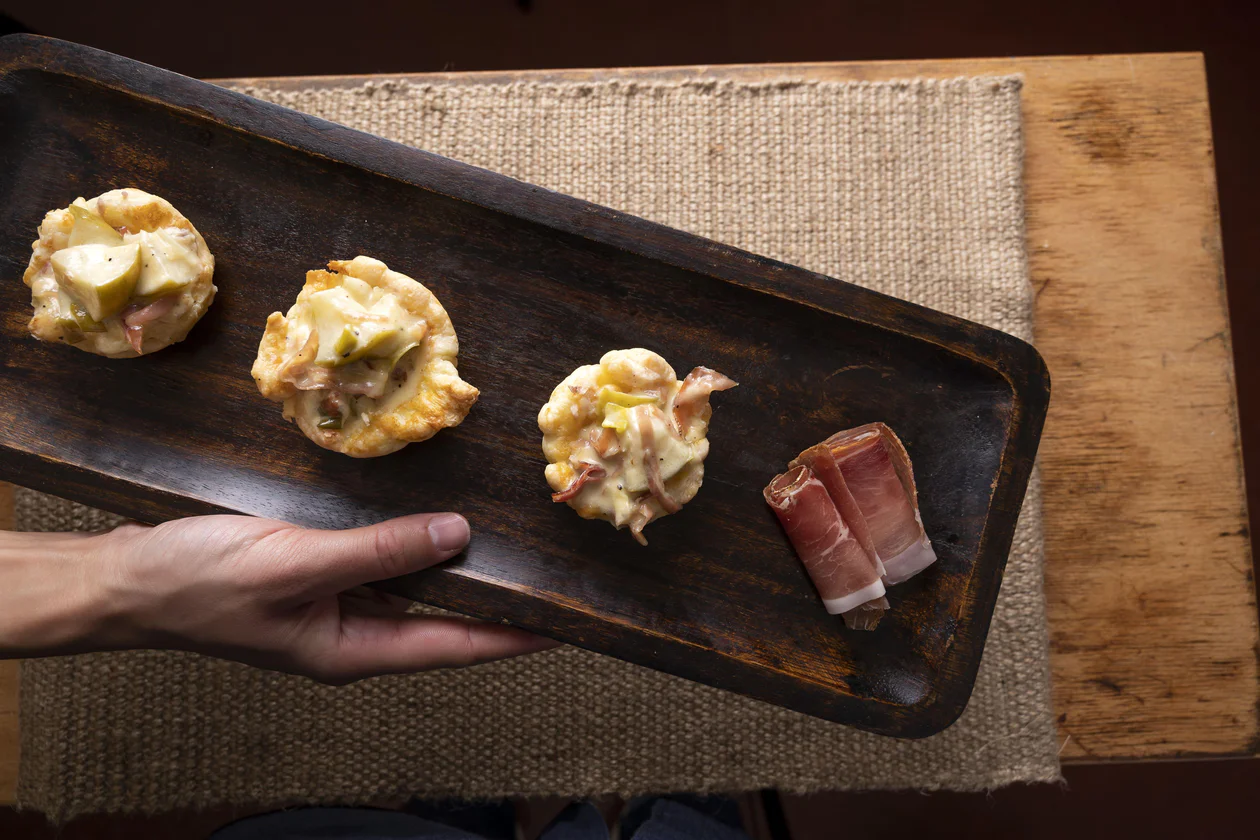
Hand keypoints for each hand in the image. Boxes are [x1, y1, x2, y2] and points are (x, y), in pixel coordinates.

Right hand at [0, 513, 556, 683]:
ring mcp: (333, 603)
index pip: (454, 646)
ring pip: (412, 584)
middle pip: (441, 617)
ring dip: (454, 563)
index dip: (513, 635)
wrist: (125, 578)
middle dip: (493, 597)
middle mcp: (352, 631)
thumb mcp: (295, 566)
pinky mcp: (315, 572)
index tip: (568, 623)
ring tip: (510, 540)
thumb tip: (456, 537)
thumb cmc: (199, 583)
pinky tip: (432, 514)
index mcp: (352, 650)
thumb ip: (377, 552)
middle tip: (550, 573)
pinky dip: (408, 539)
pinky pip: (378, 556)